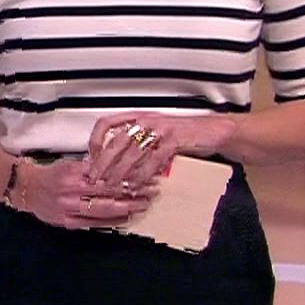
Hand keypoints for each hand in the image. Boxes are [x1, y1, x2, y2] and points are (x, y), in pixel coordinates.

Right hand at [12, 156, 158, 229]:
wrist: (25, 189)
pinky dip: (112, 222)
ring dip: (127, 208)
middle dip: (133, 193)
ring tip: (144, 205)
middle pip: (108, 193)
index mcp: (73, 174)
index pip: (106, 175)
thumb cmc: (50, 174)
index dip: (128, 177)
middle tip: (152, 191)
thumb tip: (118, 165)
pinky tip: (126, 218)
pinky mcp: (68, 223)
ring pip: (104, 210)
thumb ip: (91, 167)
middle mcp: (71, 192)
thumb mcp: (69, 164)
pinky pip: (94, 224)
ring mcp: (69, 209)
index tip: (145, 175)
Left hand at [84, 112, 238, 187]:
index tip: (90, 158)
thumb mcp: (156, 137)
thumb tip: (116, 163)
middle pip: (116, 141)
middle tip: (94, 179)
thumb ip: (138, 146)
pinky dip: (142, 174)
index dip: (95, 141)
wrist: (214, 131)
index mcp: (139, 117)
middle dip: (102, 163)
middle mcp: (146, 120)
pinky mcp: (174, 140)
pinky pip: (152, 160)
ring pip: (131, 153)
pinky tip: (136, 185)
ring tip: (111, 186)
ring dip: (119, 172)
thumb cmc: (184, 135)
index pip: (107, 123)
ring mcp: (160, 129)